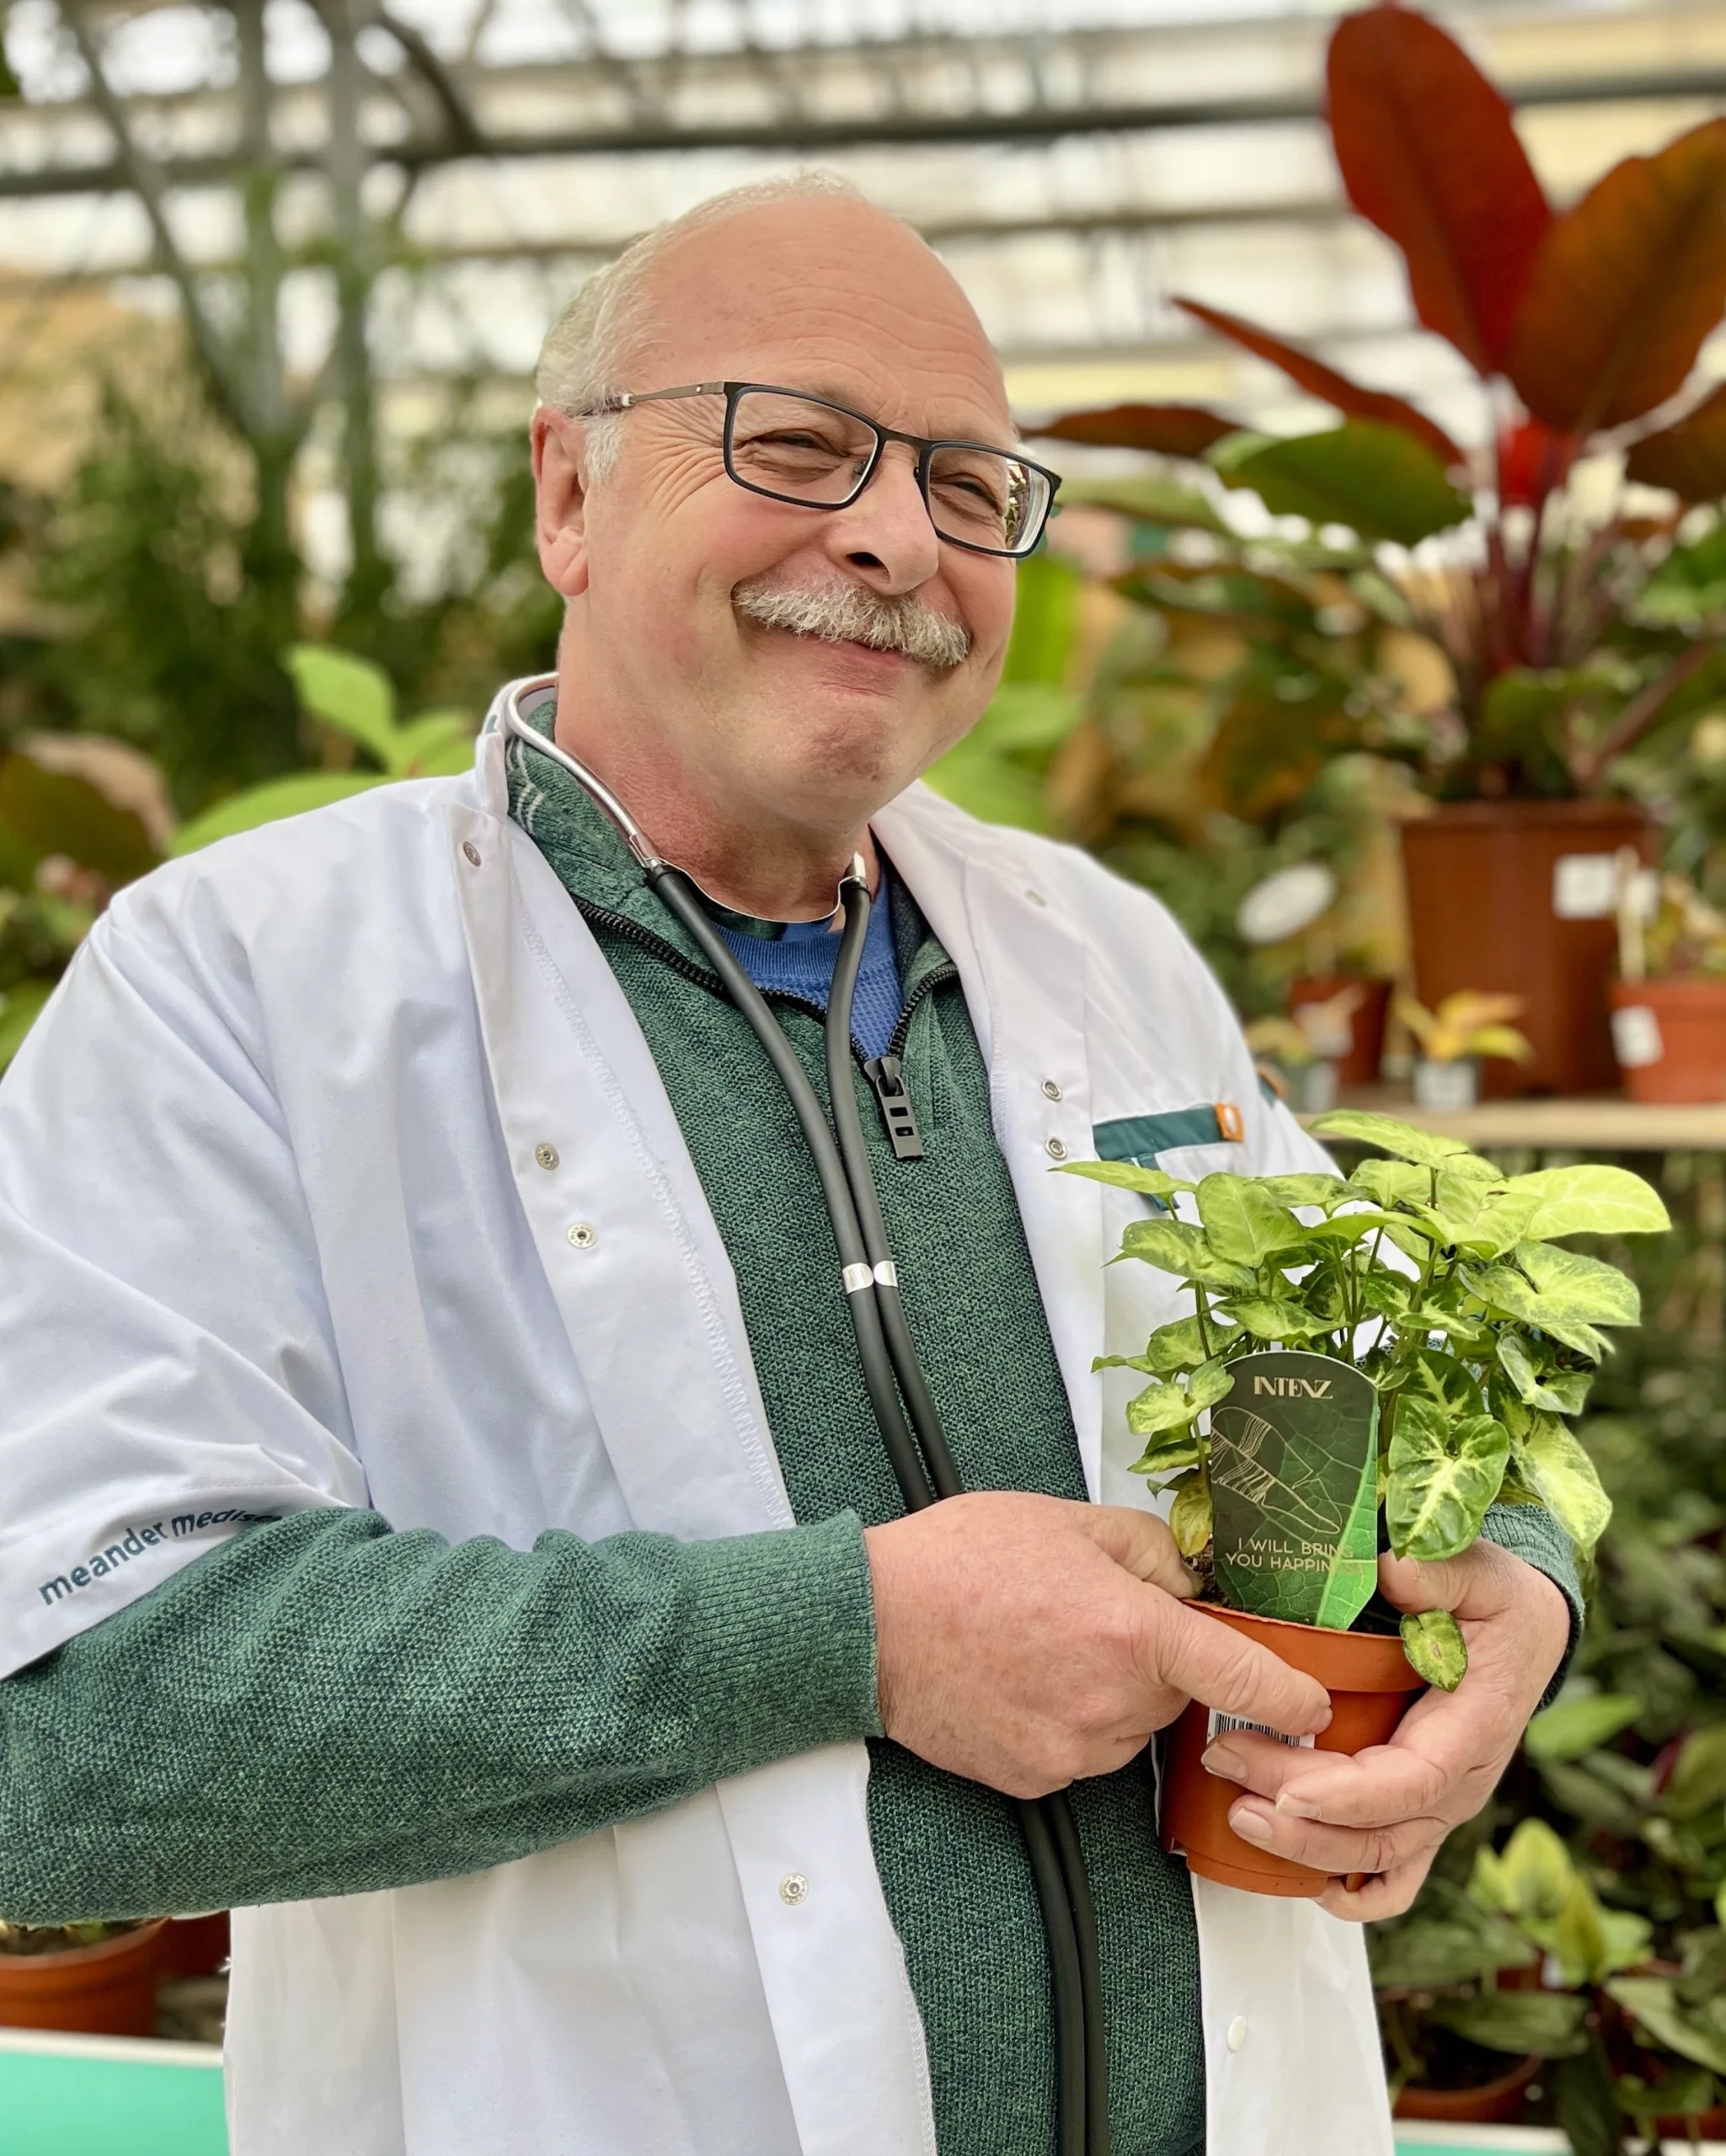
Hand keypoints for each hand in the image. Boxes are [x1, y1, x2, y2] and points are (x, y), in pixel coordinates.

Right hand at [864, 1493, 1331, 1799]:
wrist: (867, 1622)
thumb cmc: (957, 1562)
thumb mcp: (1068, 1522)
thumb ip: (1150, 1549)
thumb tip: (1197, 1581)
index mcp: (1132, 1631)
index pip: (1247, 1679)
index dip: (1293, 1694)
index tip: (1314, 1702)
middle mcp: (1111, 1701)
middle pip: (1177, 1698)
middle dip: (1157, 1664)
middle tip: (1094, 1620)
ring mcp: (1073, 1749)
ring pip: (1130, 1728)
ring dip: (1112, 1696)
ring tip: (1044, 1647)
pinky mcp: (1036, 1778)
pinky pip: (1082, 1753)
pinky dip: (1067, 1723)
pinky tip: (1022, 1681)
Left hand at [1200, 1540, 1571, 1919]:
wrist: (1530, 1632)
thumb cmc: (1501, 1605)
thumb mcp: (1480, 1573)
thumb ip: (1439, 1572)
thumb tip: (1394, 1570)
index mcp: (1472, 1728)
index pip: (1409, 1781)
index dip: (1345, 1796)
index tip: (1286, 1792)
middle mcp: (1461, 1780)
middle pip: (1378, 1825)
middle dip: (1297, 1815)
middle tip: (1226, 1765)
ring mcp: (1444, 1803)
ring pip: (1378, 1855)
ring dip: (1307, 1849)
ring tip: (1238, 1813)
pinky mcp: (1427, 1808)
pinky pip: (1398, 1871)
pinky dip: (1359, 1891)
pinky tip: (1316, 1890)